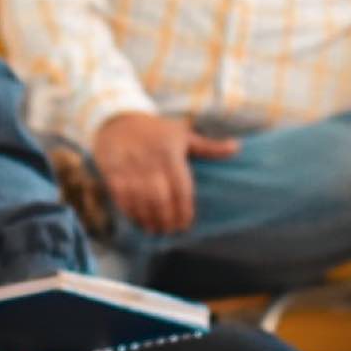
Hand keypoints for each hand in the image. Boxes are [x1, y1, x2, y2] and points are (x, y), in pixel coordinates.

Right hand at [86, 111, 237, 236]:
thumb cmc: (155, 130)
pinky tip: (138, 220)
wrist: (118, 120)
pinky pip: (121, 197)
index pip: (180, 188)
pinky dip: (130, 211)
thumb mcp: (183, 134)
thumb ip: (208, 147)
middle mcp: (150, 162)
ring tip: (155, 229)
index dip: (184, 209)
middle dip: (166, 218)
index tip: (186, 224)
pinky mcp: (113, 172)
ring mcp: (130, 168)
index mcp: (170, 154)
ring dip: (148, 218)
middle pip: (160, 198)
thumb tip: (237, 148)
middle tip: (171, 230)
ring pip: (140, 200)